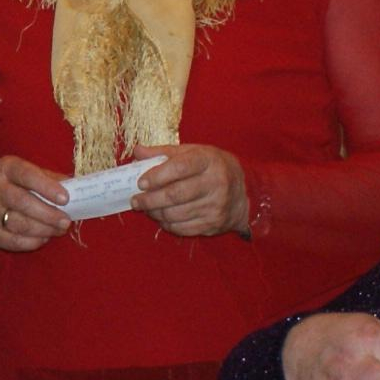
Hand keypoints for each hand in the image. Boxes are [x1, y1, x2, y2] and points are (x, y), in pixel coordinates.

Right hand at [0, 154, 71, 255]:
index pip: (26, 174)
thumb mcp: (34, 177)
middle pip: (22, 201)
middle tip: (66, 222)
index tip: (65, 199)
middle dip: (48, 214)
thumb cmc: (20, 188)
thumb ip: (53, 180)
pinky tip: (43, 239)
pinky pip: (12, 240)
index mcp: (7, 167)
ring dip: (43, 229)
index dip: (46, 187)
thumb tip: (76, 188)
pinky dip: (31, 242)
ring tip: (58, 230)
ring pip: (18, 223)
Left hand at [130, 144, 250, 238]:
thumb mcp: (193, 153)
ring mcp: (216, 205)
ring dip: (155, 213)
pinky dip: (167, 224)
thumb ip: (164, 153)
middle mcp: (216, 183)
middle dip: (150, 200)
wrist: (244, 193)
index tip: (140, 183)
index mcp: (209, 160)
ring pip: (176, 214)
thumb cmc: (212, 168)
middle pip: (175, 195)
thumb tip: (137, 151)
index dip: (157, 176)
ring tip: (146, 208)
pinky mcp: (214, 223)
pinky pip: (183, 228)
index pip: (180, 167)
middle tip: (136, 201)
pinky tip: (162, 217)